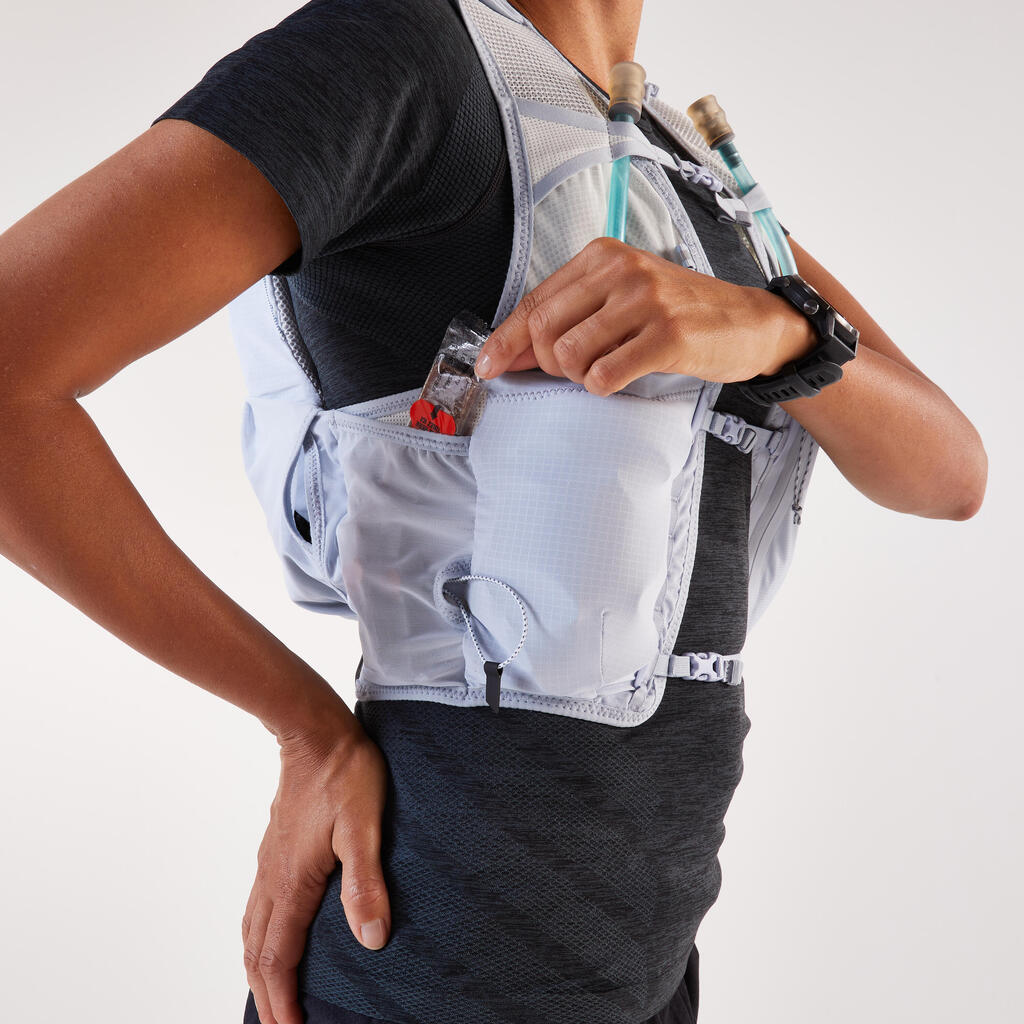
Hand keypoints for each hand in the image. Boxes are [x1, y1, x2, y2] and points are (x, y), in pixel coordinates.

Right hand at [242, 713, 391, 1023]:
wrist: (315, 731)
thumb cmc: (345, 774)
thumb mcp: (365, 826)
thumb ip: (366, 881)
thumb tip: (372, 938)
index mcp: (294, 882)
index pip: (280, 958)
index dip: (284, 1001)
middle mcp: (274, 878)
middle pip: (258, 952)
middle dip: (266, 996)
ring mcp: (269, 862)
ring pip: (253, 930)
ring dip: (258, 968)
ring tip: (269, 994)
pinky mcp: (274, 847)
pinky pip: (257, 906)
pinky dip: (258, 937)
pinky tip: (271, 933)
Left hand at [474, 236, 815, 393]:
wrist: (748, 322)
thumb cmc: (678, 313)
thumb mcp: (621, 299)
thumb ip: (569, 317)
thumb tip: (508, 352)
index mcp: (602, 256)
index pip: (534, 302)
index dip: (505, 341)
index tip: (488, 366)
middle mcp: (620, 270)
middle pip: (544, 331)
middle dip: (548, 363)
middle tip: (575, 370)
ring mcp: (646, 301)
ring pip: (570, 354)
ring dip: (578, 376)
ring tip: (603, 371)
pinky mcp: (668, 336)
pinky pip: (605, 375)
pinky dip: (602, 387)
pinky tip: (619, 379)